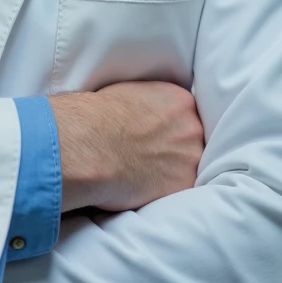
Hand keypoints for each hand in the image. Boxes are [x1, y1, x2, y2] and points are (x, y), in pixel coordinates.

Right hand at [49, 80, 204, 212]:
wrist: (88, 145)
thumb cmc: (97, 117)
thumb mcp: (130, 92)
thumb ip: (152, 103)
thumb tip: (150, 114)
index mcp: (180, 100)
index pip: (187, 114)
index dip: (172, 127)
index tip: (157, 136)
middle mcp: (192, 126)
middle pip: (193, 139)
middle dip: (176, 148)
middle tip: (151, 155)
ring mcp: (191, 157)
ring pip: (189, 166)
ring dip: (173, 170)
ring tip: (146, 172)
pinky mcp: (183, 185)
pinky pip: (180, 189)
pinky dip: (165, 190)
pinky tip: (145, 186)